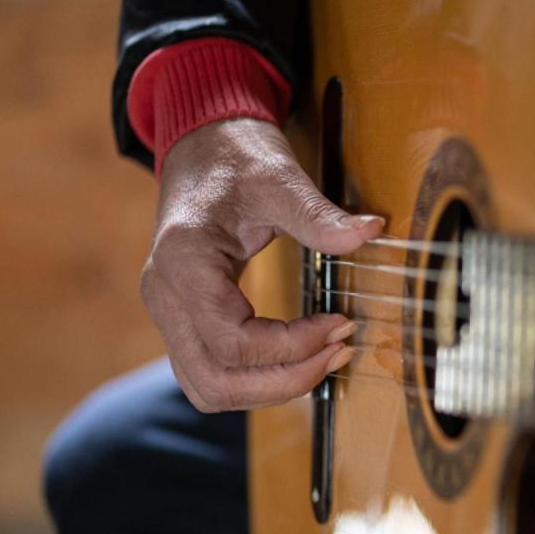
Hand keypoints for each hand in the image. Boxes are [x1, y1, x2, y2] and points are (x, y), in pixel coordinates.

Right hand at [141, 118, 382, 411]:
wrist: (203, 145)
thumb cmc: (236, 157)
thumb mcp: (280, 177)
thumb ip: (319, 213)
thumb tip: (370, 232)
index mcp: (182, 261)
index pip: (233, 341)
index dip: (294, 346)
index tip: (341, 322)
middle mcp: (164, 295)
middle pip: (216, 381)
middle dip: (286, 379)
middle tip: (339, 351)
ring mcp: (168, 311)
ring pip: (210, 388)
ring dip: (271, 387)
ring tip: (325, 358)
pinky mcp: (184, 318)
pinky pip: (212, 372)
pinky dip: (256, 378)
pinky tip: (299, 356)